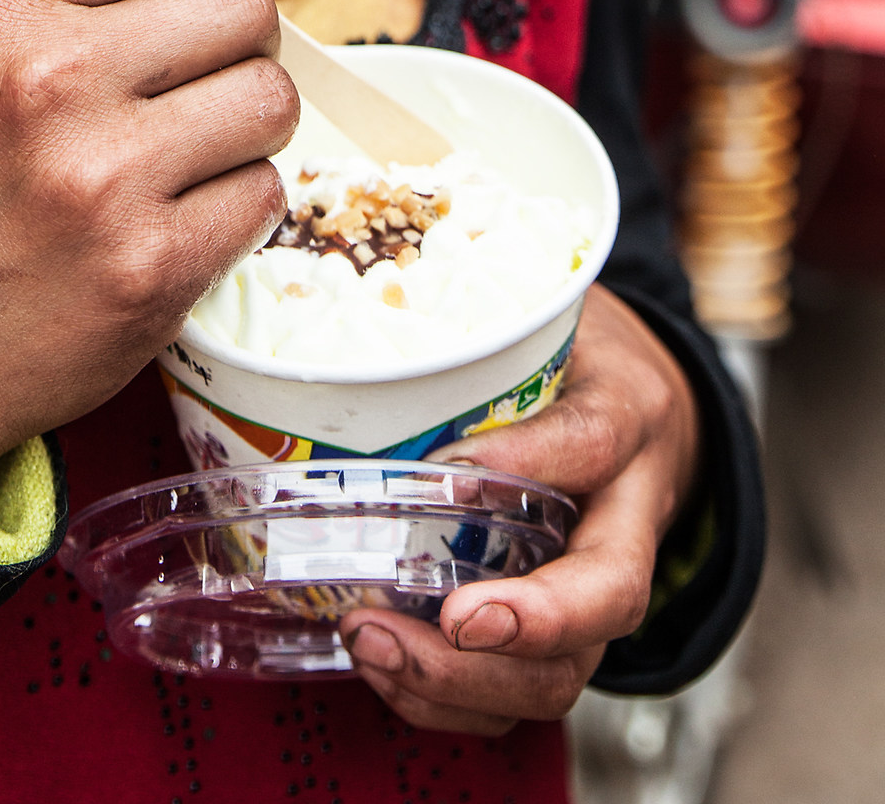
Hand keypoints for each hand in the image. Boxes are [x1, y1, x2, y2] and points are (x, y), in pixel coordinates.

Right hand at [0, 0, 295, 516]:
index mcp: (3, 9)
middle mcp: (52, 78)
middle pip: (242, 4)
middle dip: (242, 39)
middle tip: (204, 76)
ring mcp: (105, 177)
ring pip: (271, 98)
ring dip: (249, 124)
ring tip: (193, 149)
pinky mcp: (152, 267)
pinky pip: (264, 195)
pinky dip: (237, 205)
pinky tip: (178, 215)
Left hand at [340, 284, 700, 733]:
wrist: (648, 411)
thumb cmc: (583, 359)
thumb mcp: (552, 320)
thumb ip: (489, 333)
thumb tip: (384, 345)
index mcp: (627, 421)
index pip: (592, 443)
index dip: (526, 462)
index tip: (451, 473)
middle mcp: (628, 519)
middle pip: (601, 601)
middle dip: (512, 632)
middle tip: (419, 620)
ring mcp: (598, 590)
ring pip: (563, 672)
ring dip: (463, 682)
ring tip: (372, 643)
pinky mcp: (560, 634)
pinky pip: (518, 693)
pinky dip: (448, 700)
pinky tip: (384, 667)